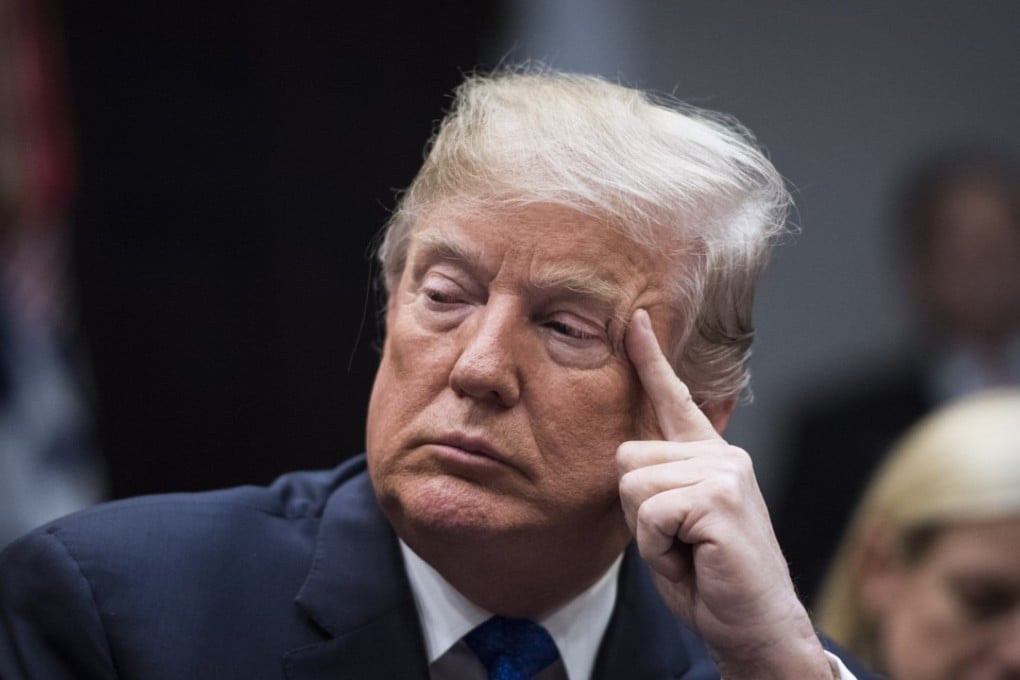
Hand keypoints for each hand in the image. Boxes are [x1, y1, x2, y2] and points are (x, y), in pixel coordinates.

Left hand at [617, 309, 834, 678]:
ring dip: (648, 532)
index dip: (650, 360)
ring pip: (633, 483)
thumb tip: (628, 457)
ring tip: (687, 551)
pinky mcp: (720, 497)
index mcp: (709, 458)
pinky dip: (658, 548)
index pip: (675, 400)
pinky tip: (694, 558)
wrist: (754, 626)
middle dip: (636, 509)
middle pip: (627, 456)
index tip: (633, 320)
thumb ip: (659, 484)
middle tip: (678, 541)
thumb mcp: (675, 524)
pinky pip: (649, 513)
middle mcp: (721, 455)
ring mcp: (725, 472)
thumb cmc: (711, 579)